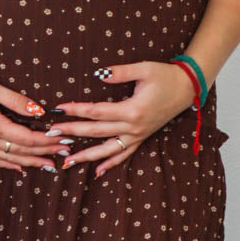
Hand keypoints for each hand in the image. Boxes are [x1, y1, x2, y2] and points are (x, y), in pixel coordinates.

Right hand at [0, 70, 69, 172]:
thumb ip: (17, 101)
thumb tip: (40, 111)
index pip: (27, 138)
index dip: (47, 140)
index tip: (62, 139)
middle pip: (22, 150)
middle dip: (45, 152)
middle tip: (64, 153)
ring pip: (11, 159)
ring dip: (31, 162)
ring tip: (49, 165)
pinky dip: (10, 165)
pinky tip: (20, 168)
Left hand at [49, 61, 198, 176]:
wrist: (187, 88)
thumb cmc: (165, 76)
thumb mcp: (144, 69)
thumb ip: (120, 72)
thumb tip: (99, 74)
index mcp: (132, 110)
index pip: (96, 112)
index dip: (76, 110)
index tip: (58, 110)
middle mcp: (133, 127)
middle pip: (96, 132)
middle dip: (72, 133)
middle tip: (51, 135)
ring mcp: (138, 135)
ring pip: (108, 150)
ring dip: (86, 156)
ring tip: (66, 162)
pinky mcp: (141, 137)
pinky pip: (124, 154)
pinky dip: (110, 163)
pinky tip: (97, 171)